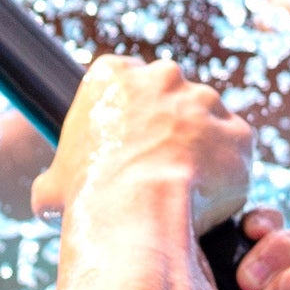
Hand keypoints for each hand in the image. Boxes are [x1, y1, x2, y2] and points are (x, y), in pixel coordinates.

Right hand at [30, 55, 256, 236]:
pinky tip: (208, 199)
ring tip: (183, 191)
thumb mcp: (51, 189)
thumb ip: (57, 179)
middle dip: (168, 127)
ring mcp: (205, 100)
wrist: (136, 215)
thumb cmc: (88, 199)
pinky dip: (227, 175)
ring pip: (208, 122)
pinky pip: (236, 152)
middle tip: (157, 169)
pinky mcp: (238, 133)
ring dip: (201, 150)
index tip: (127, 144)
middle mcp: (162, 75)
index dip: (128, 116)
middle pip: (170, 95)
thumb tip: (50, 198)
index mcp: (111, 74)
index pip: (124, 79)